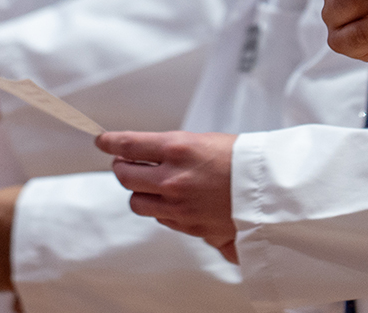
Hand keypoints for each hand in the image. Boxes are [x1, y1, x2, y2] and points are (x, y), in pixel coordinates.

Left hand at [98, 130, 238, 262]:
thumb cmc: (240, 159)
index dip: (110, 142)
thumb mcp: (202, 141)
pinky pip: (159, 218)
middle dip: (121, 167)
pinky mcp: (187, 226)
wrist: (266, 188)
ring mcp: (178, 205)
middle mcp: (172, 177)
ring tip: (146, 184)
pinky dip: (159, 209)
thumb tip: (144, 153)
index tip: (102, 141)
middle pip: (125, 175)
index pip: (129, 144)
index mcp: (178, 148)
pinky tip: (170, 200)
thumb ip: (171, 150)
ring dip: (137, 192)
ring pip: (136, 202)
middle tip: (124, 162)